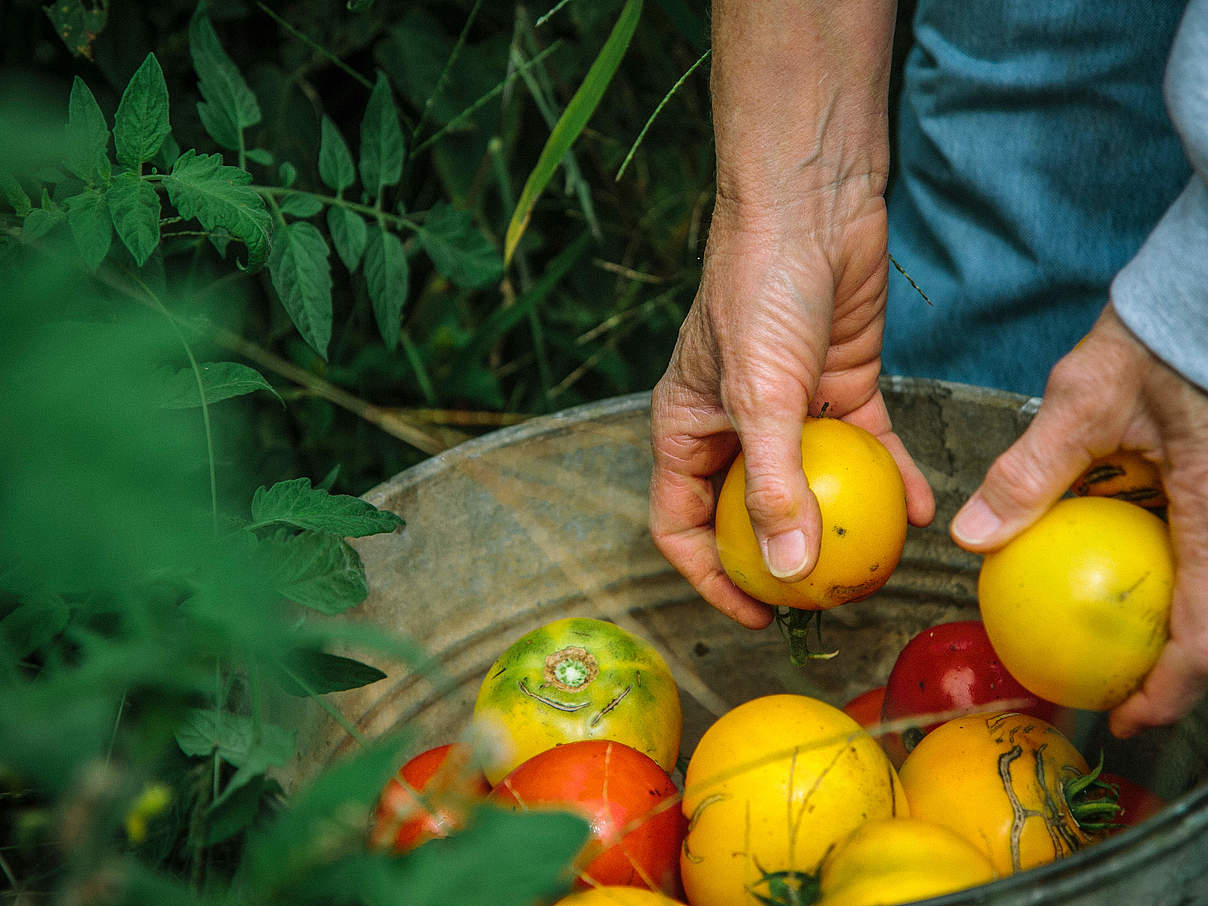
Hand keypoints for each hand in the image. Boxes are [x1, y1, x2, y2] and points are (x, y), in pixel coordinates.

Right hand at [649, 194, 935, 628]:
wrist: (813, 203)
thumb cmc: (758, 289)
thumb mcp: (760, 394)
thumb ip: (773, 484)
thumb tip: (785, 569)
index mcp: (686, 429)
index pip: (682, 524)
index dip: (709, 577)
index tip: (755, 615)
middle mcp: (734, 426)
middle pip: (753, 513)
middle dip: (786, 559)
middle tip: (828, 600)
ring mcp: (790, 409)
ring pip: (817, 485)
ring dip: (847, 524)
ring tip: (882, 565)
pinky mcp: (842, 386)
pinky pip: (866, 448)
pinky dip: (891, 478)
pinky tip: (923, 508)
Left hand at [950, 303, 1207, 735]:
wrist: (1197, 299)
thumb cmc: (1155, 342)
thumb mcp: (1084, 400)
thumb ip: (1032, 472)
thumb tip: (970, 537)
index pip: (1204, 629)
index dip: (1169, 688)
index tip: (1125, 717)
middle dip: (1166, 671)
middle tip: (1111, 696)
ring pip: (1200, 588)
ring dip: (1166, 628)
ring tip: (1110, 653)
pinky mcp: (1207, 493)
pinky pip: (1190, 550)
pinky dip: (1159, 577)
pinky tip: (1111, 577)